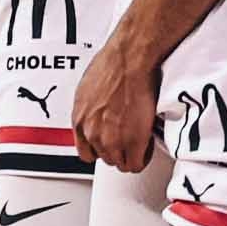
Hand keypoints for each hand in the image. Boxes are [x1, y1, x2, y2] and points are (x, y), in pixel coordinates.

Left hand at [72, 41, 158, 174]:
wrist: (129, 61)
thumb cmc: (111, 66)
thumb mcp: (88, 90)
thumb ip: (90, 110)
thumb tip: (97, 114)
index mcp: (79, 120)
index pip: (86, 152)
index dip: (101, 149)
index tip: (109, 144)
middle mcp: (92, 133)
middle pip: (105, 158)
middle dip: (117, 150)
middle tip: (127, 139)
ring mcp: (112, 139)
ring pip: (120, 163)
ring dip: (130, 154)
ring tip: (138, 140)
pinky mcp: (133, 141)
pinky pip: (136, 164)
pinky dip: (143, 158)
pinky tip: (146, 146)